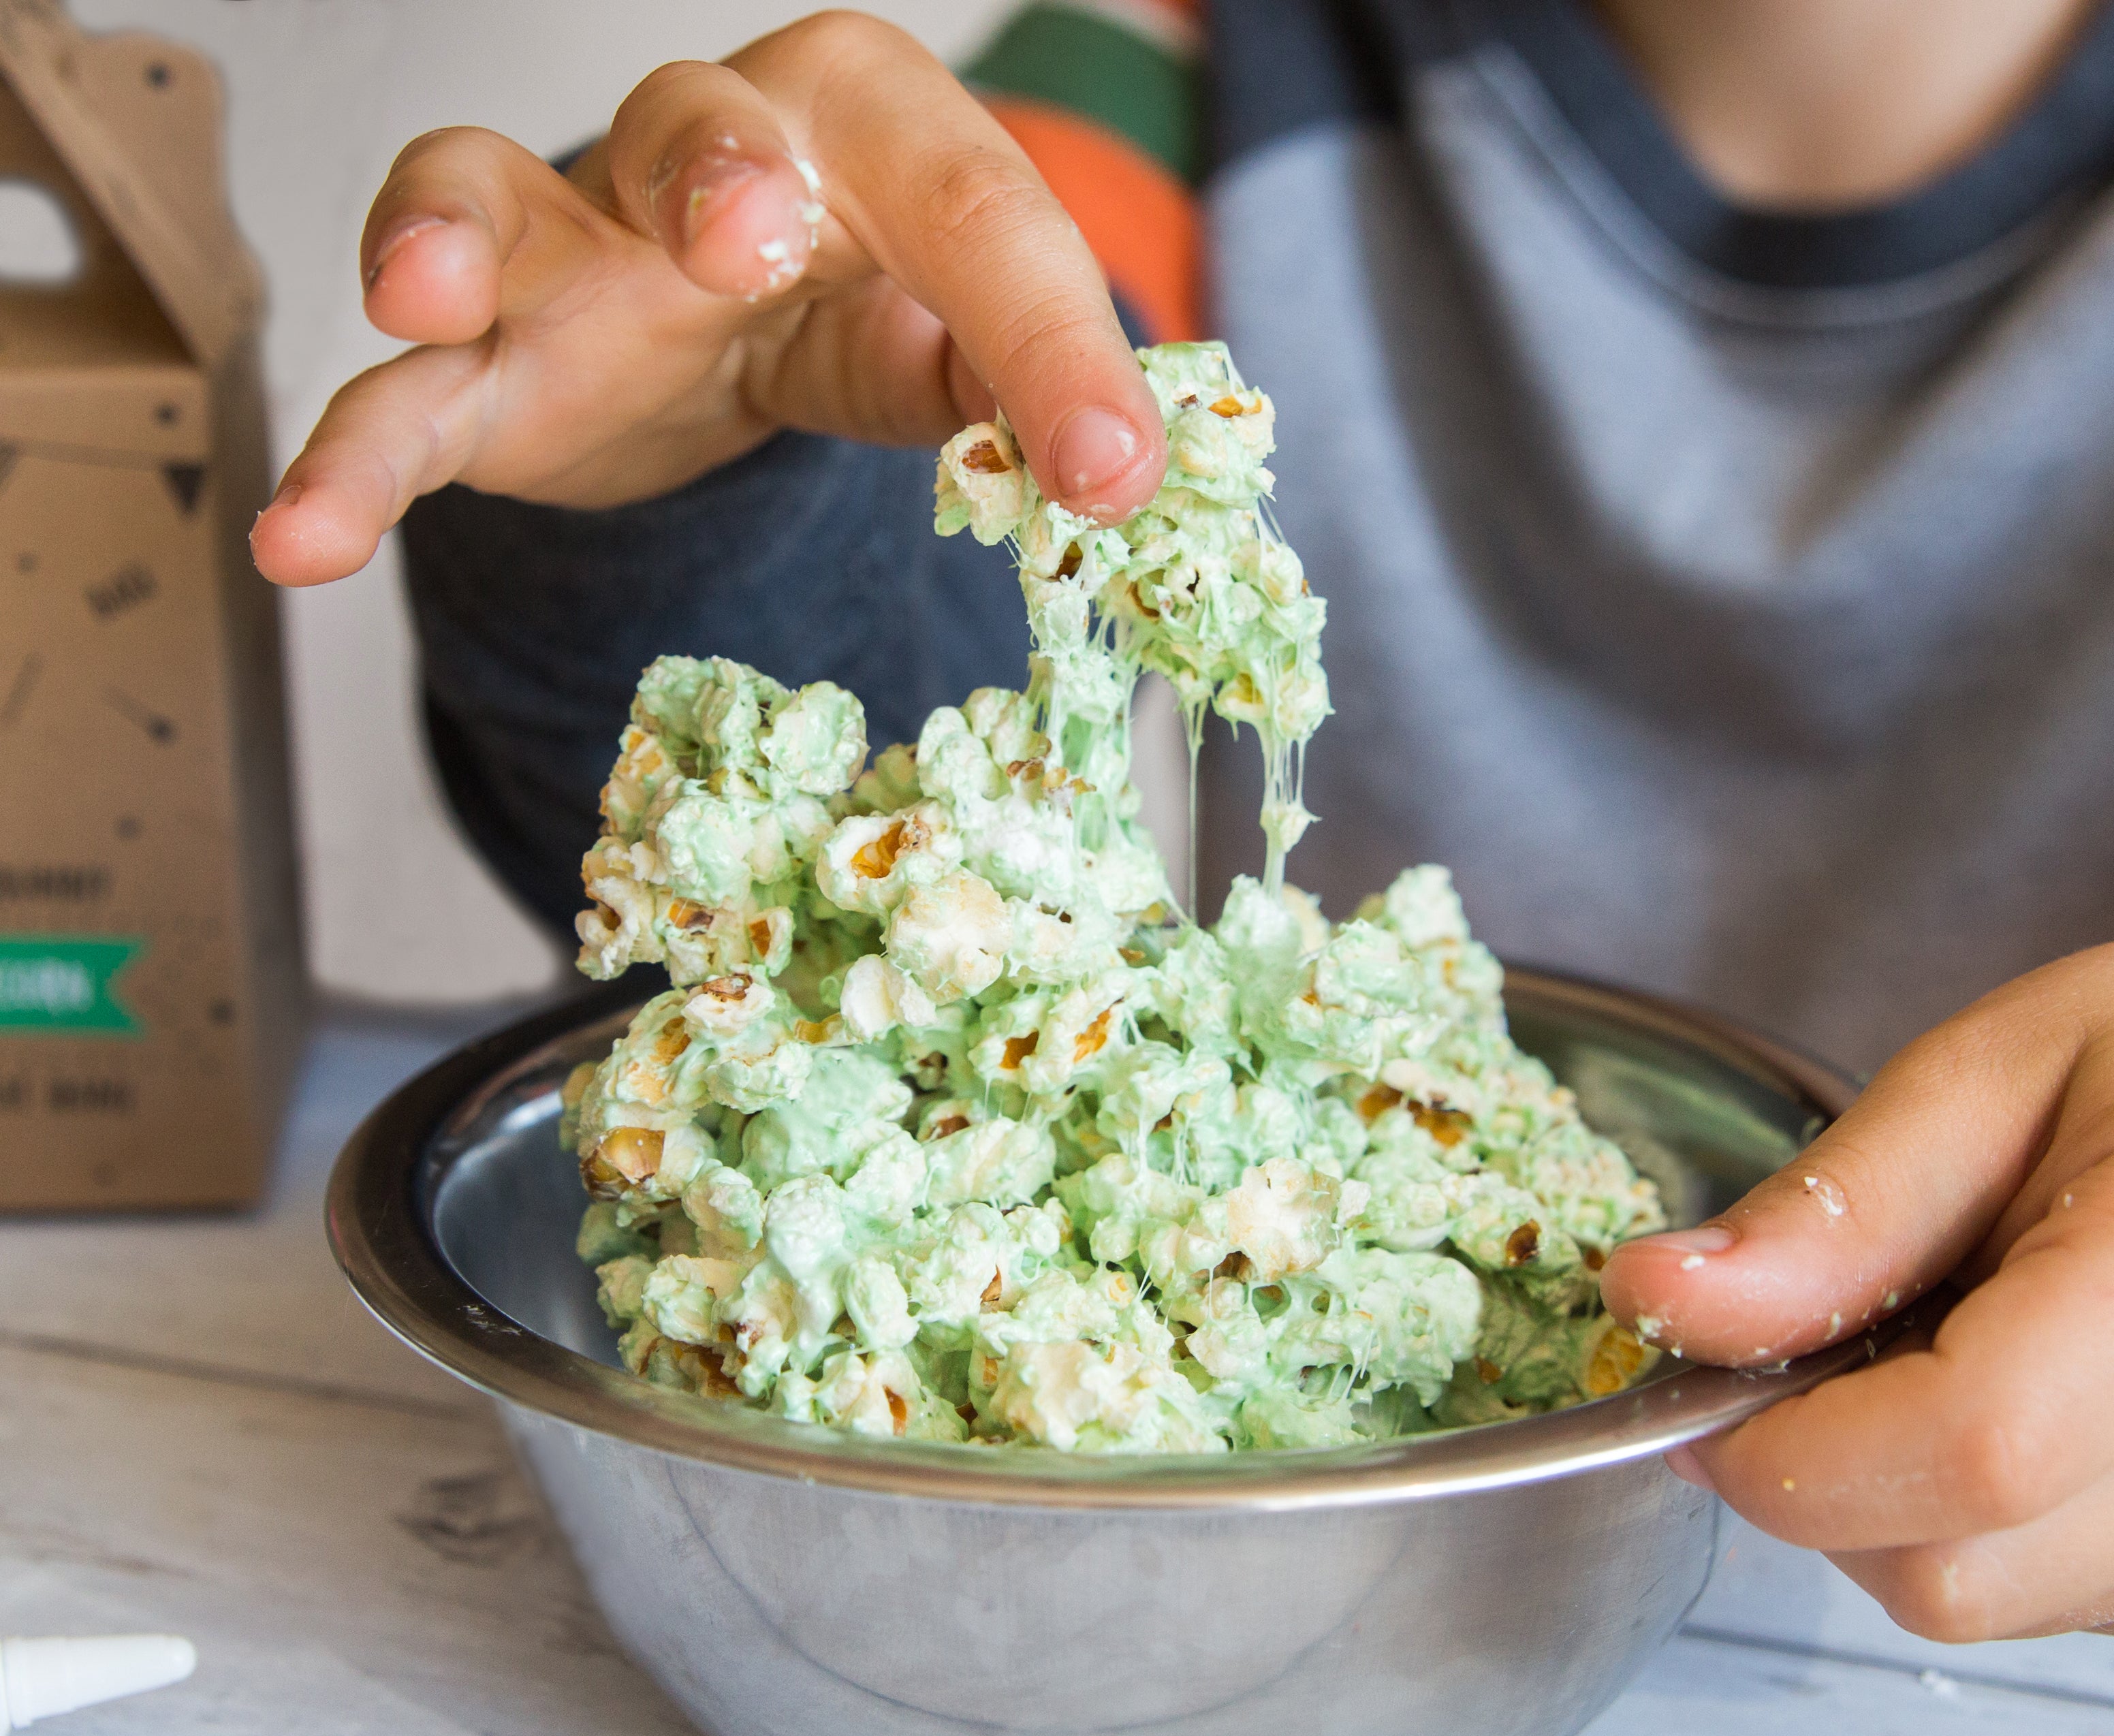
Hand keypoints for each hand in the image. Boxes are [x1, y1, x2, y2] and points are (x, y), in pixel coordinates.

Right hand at [250, 11, 1164, 587]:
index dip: (1046, 345)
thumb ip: (1018, 389)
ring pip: (486, 198)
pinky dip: (348, 455)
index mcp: (865, 136)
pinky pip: (397, 393)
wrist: (720, 322)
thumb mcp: (951, 340)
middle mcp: (704, 161)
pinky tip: (302, 536)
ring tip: (425, 294)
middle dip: (717, 174)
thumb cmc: (850, 302)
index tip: (1106, 483)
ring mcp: (567, 252)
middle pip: (700, 127)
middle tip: (747, 245)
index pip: (969, 213)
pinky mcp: (483, 365)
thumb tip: (1116, 478)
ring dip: (453, 234)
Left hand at [1602, 943, 2113, 1641]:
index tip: (1695, 1378)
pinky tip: (1991, 1395)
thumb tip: (1661, 1299)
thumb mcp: (1996, 1078)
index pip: (1970, 1449)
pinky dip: (1956, 1514)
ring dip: (1885, 1494)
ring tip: (1945, 1344)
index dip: (1787, 1443)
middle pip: (1946, 1564)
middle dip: (1816, 1468)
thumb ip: (1837, 1209)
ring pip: (1973, 1598)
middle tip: (1833, 1334)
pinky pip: (2023, 1593)